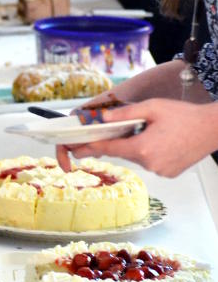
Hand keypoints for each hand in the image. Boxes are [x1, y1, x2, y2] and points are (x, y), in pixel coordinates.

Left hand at [57, 99, 217, 176]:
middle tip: (135, 129)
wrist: (212, 129)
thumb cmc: (185, 116)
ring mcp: (160, 171)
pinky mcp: (168, 173)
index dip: (92, 147)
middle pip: (124, 153)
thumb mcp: (153, 107)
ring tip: (158, 133)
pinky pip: (152, 164)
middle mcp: (149, 163)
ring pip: (139, 158)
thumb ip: (126, 113)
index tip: (77, 149)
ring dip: (140, 147)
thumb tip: (103, 118)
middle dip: (124, 141)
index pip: (109, 149)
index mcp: (142, 147)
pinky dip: (153, 154)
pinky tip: (165, 142)